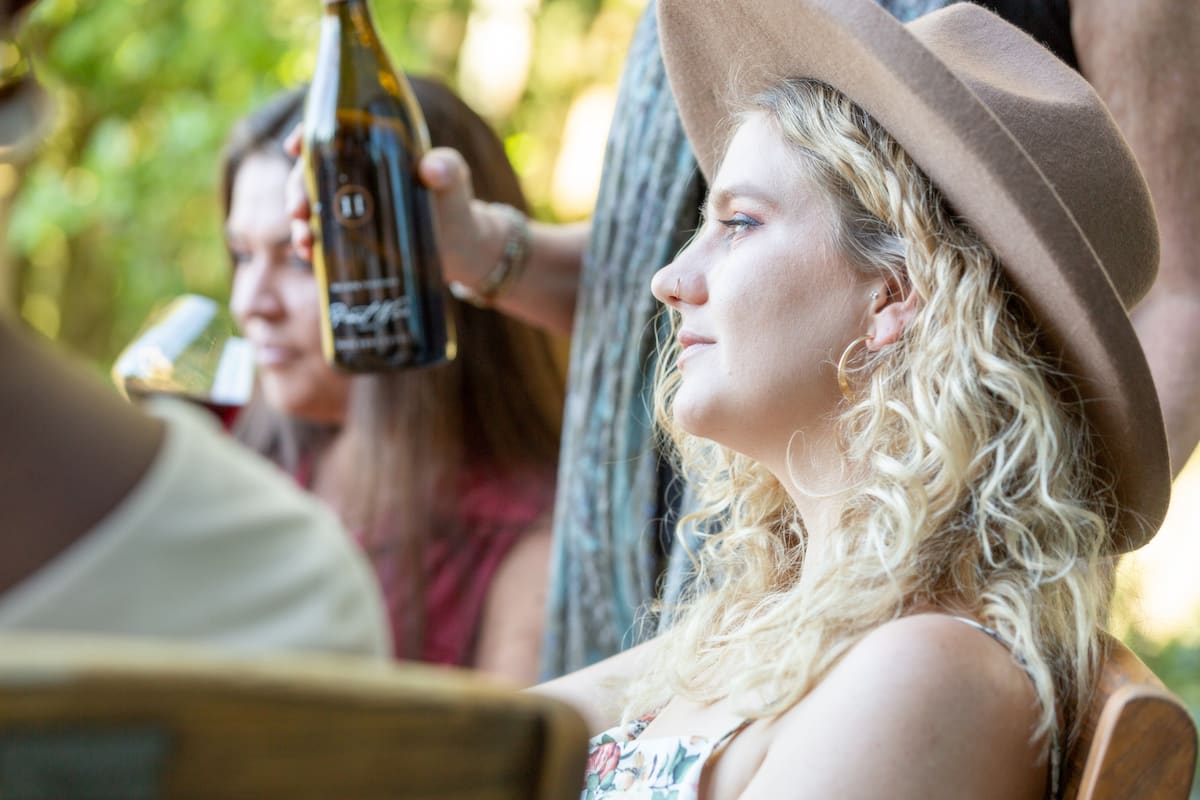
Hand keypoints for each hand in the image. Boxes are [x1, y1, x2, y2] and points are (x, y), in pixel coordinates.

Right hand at [284, 127, 504, 287]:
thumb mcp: (454, 179)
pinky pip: (322, 235)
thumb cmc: (458, 201)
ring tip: (305, 243)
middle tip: (299, 212)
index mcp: (374, 146)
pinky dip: (311, 244)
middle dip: (296, 189)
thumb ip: (447, 169)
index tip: (294, 147)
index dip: (307, 134)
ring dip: (300, 223)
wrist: (461, 246)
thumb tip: (431, 168)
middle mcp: (356, 172)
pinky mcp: (351, 235)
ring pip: (312, 205)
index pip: (332, 131)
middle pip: (313, 171)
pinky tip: (310, 256)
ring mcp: (351, 204)